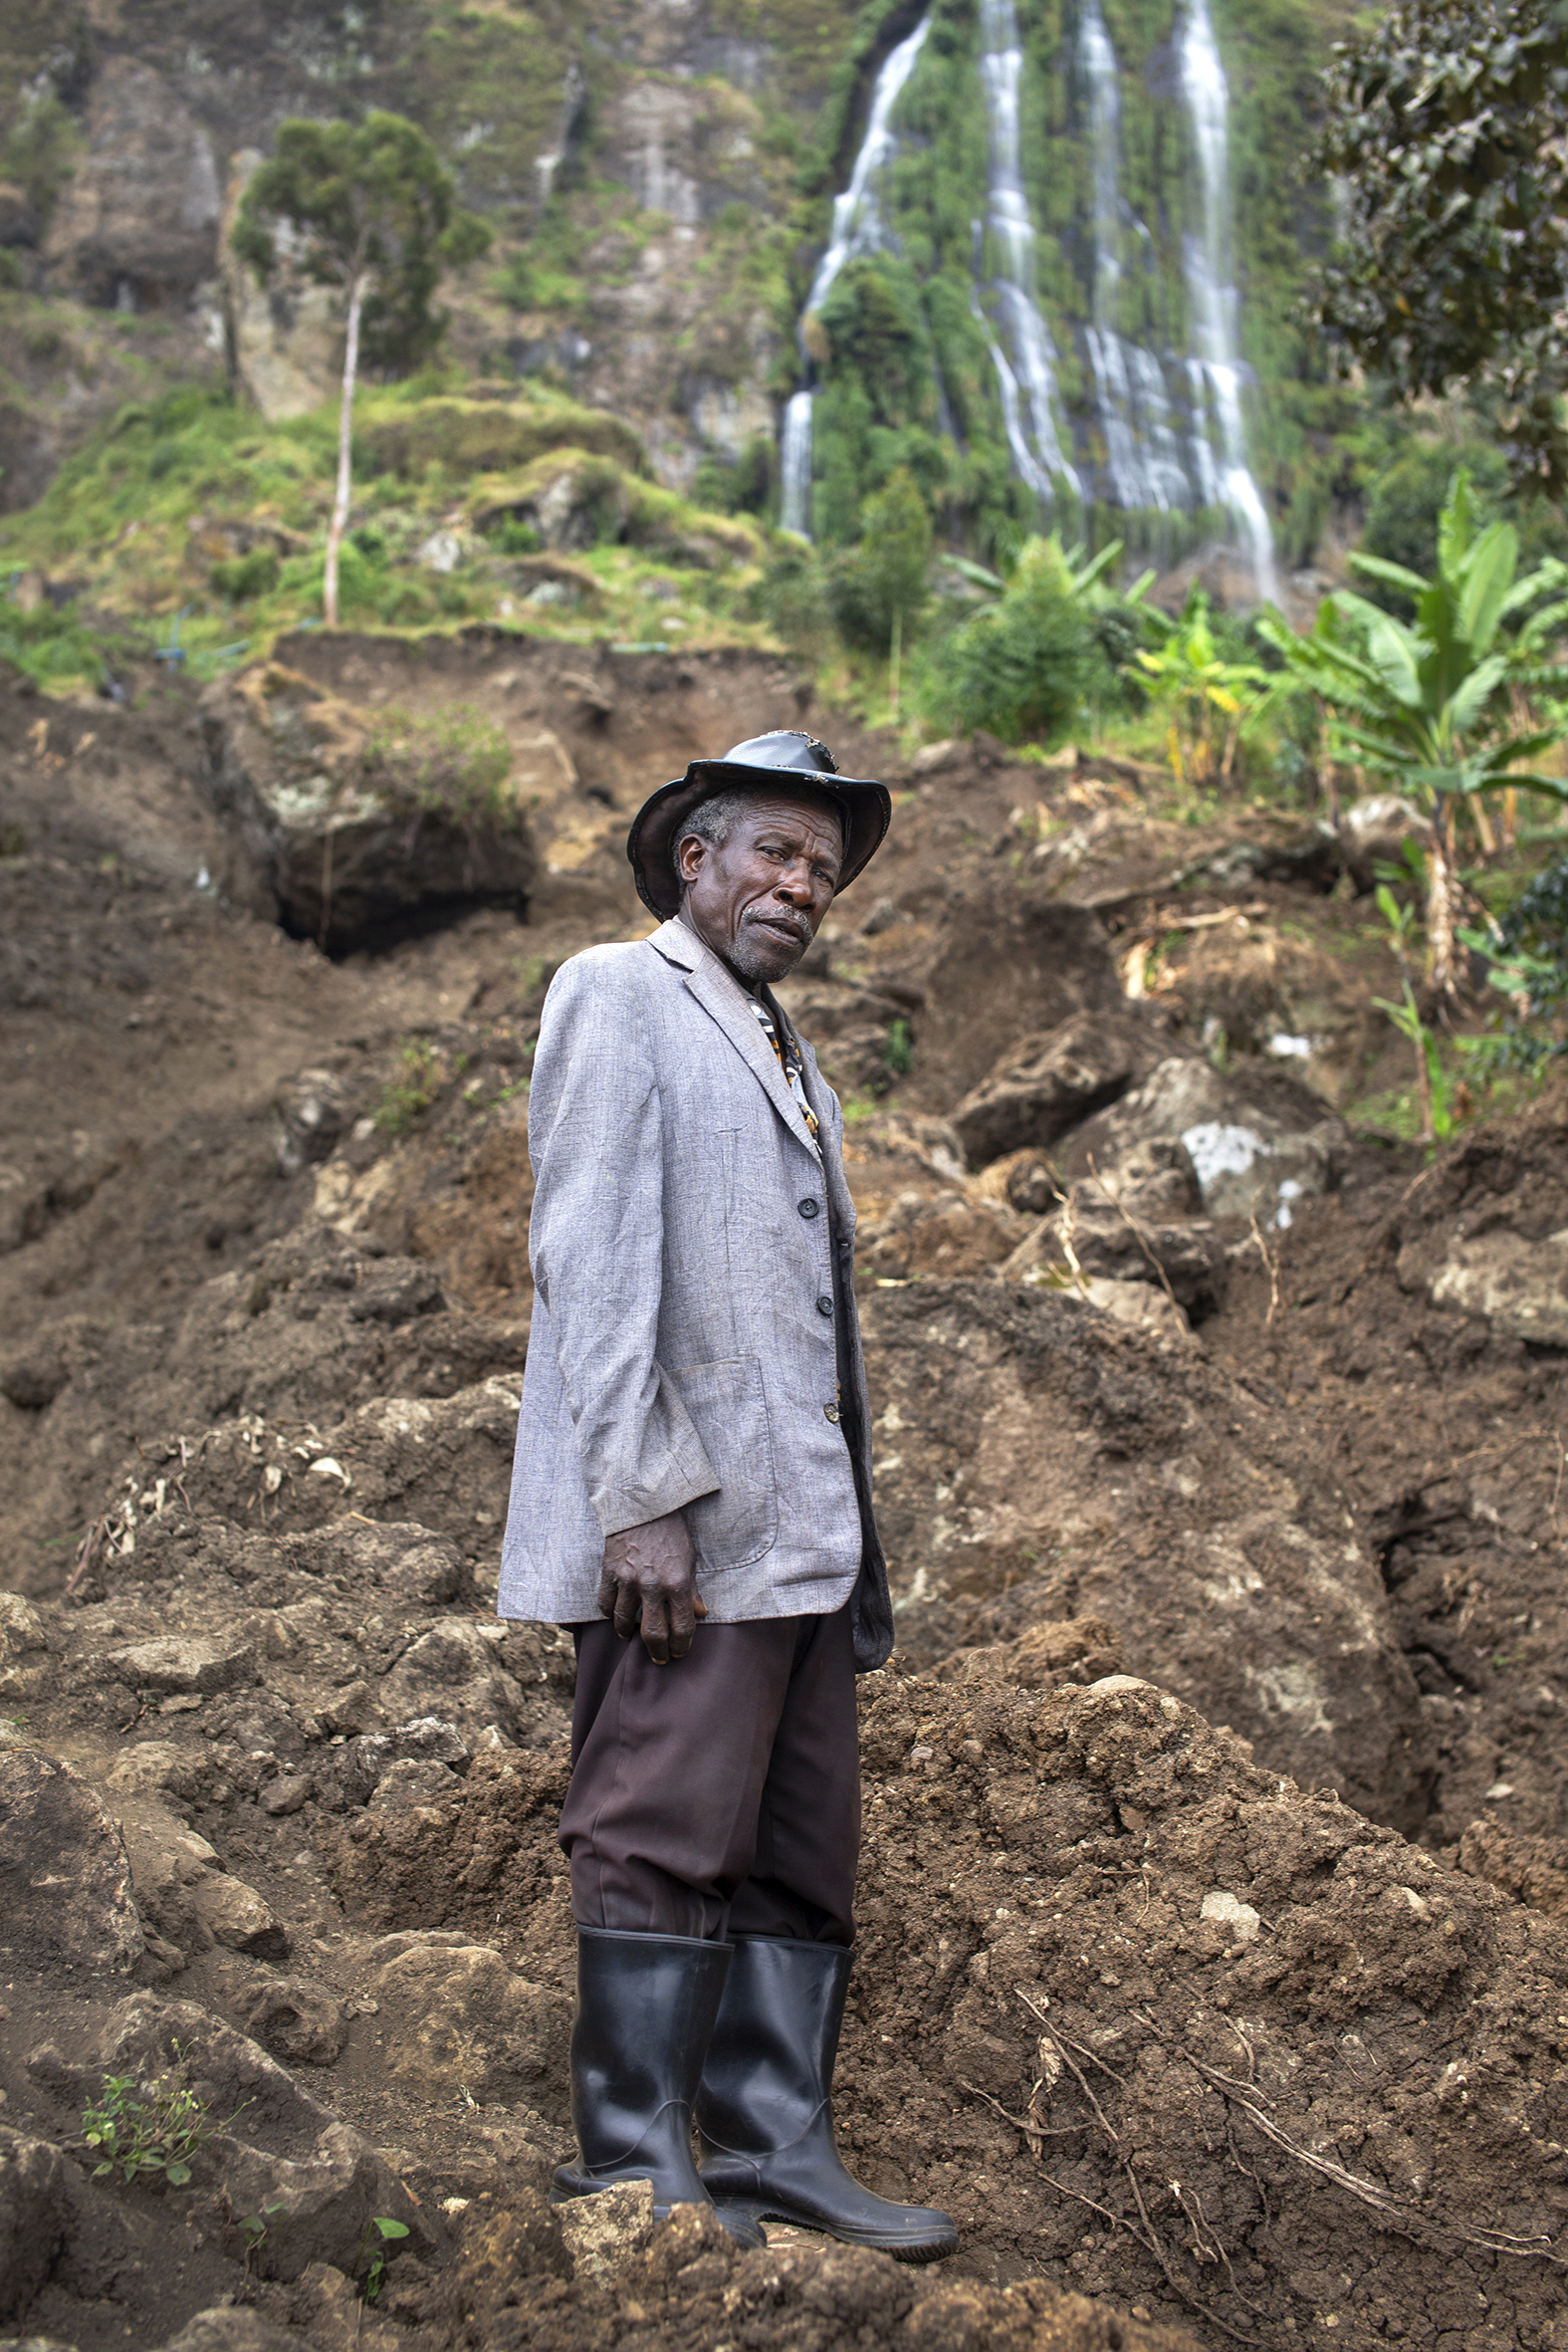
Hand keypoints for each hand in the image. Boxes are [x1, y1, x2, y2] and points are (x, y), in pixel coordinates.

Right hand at [598, 1510, 707, 1663]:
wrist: (645, 1504)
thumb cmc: (672, 1531)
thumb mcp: (690, 1559)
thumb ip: (693, 1589)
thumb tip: (701, 1614)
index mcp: (679, 1583)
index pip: (682, 1627)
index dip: (681, 1646)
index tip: (679, 1652)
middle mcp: (653, 1585)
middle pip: (654, 1634)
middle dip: (658, 1652)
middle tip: (659, 1658)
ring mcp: (628, 1580)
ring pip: (623, 1622)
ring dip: (628, 1635)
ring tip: (631, 1637)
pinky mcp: (609, 1572)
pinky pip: (605, 1603)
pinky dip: (609, 1614)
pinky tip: (615, 1616)